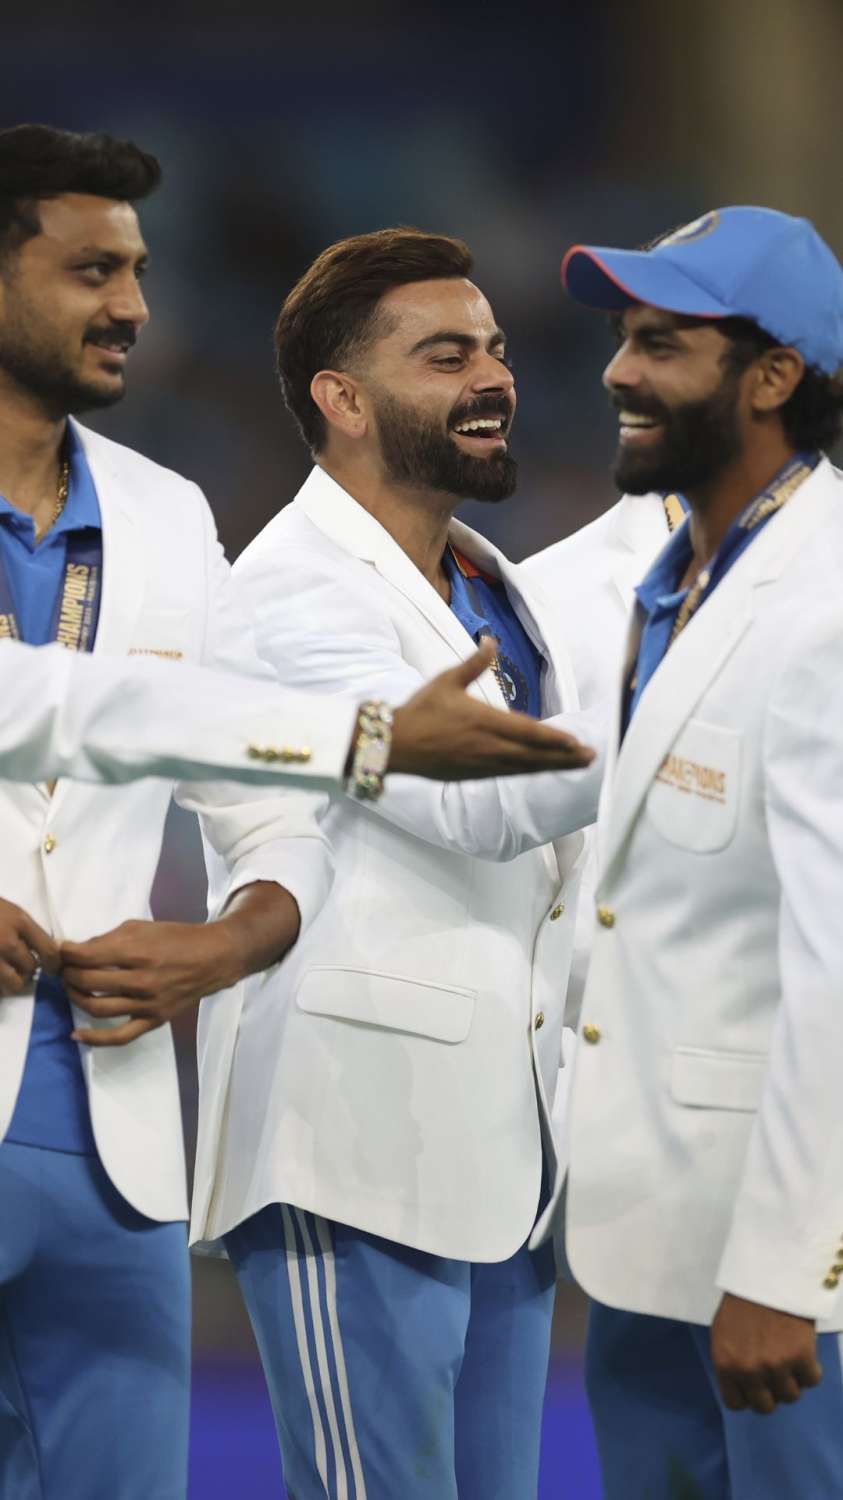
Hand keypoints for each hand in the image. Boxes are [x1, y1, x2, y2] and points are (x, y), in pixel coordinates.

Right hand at [0, 896, 58, 995]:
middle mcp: (7, 942)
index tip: (52, 969)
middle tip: (20, 967)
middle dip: (27, 969)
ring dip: (12, 982)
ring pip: (13, 984)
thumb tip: (47, 952)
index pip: (48, 950)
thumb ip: (28, 930)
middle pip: (31, 968)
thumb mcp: (11, 911)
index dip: (54, 964)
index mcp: (19, 922)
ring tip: (6, 975)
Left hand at [62, 882, 299, 1047]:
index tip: (62, 951)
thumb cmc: (176, 938)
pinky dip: (94, 1039)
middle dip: (68, 974)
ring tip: (73, 989)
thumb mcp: (141, 927)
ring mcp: (148, 1003)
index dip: (67, 953)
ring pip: (98, 1008)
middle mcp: (141, 979)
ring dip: (76, 998)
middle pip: (88, 982)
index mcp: (138, 951)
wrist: (213, 958)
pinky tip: (76, 1034)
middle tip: (66, 969)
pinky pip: (120, 1037)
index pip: (87, 956)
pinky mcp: (154, 1020)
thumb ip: (108, 939)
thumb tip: (77, 951)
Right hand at [389, 641, 596, 780]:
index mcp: (484, 721)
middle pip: (534, 755)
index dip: (555, 739)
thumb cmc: (421, 710)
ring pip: (526, 768)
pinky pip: (510, 774)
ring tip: (577, 764)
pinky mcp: (475, 774)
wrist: (396, 745)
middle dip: (565, 757)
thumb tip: (491, 641)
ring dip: (553, 766)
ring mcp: (482, 764)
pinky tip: (542, 768)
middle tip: (591, 757)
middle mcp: (488, 747)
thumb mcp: (447, 680)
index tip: (577, 741)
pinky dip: (531, 771)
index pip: (528, 733)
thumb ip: (474, 663)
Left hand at [711, 1292, 822, 1414]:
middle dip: (770, 1392)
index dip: (748, 1395)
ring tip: (789, 1358)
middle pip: (765, 1407)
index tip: (755, 1386)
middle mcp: (749, 1370)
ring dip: (791, 1380)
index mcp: (725, 1363)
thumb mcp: (723, 1332)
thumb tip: (741, 1386)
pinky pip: (811, 1380)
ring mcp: (776, 1366)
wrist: (768, 1273)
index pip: (736, 1404)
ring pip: (790, 1396)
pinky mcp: (802, 1357)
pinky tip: (804, 1353)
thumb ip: (730, 1361)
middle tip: (775, 1374)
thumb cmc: (742, 1300)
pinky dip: (810, 1369)